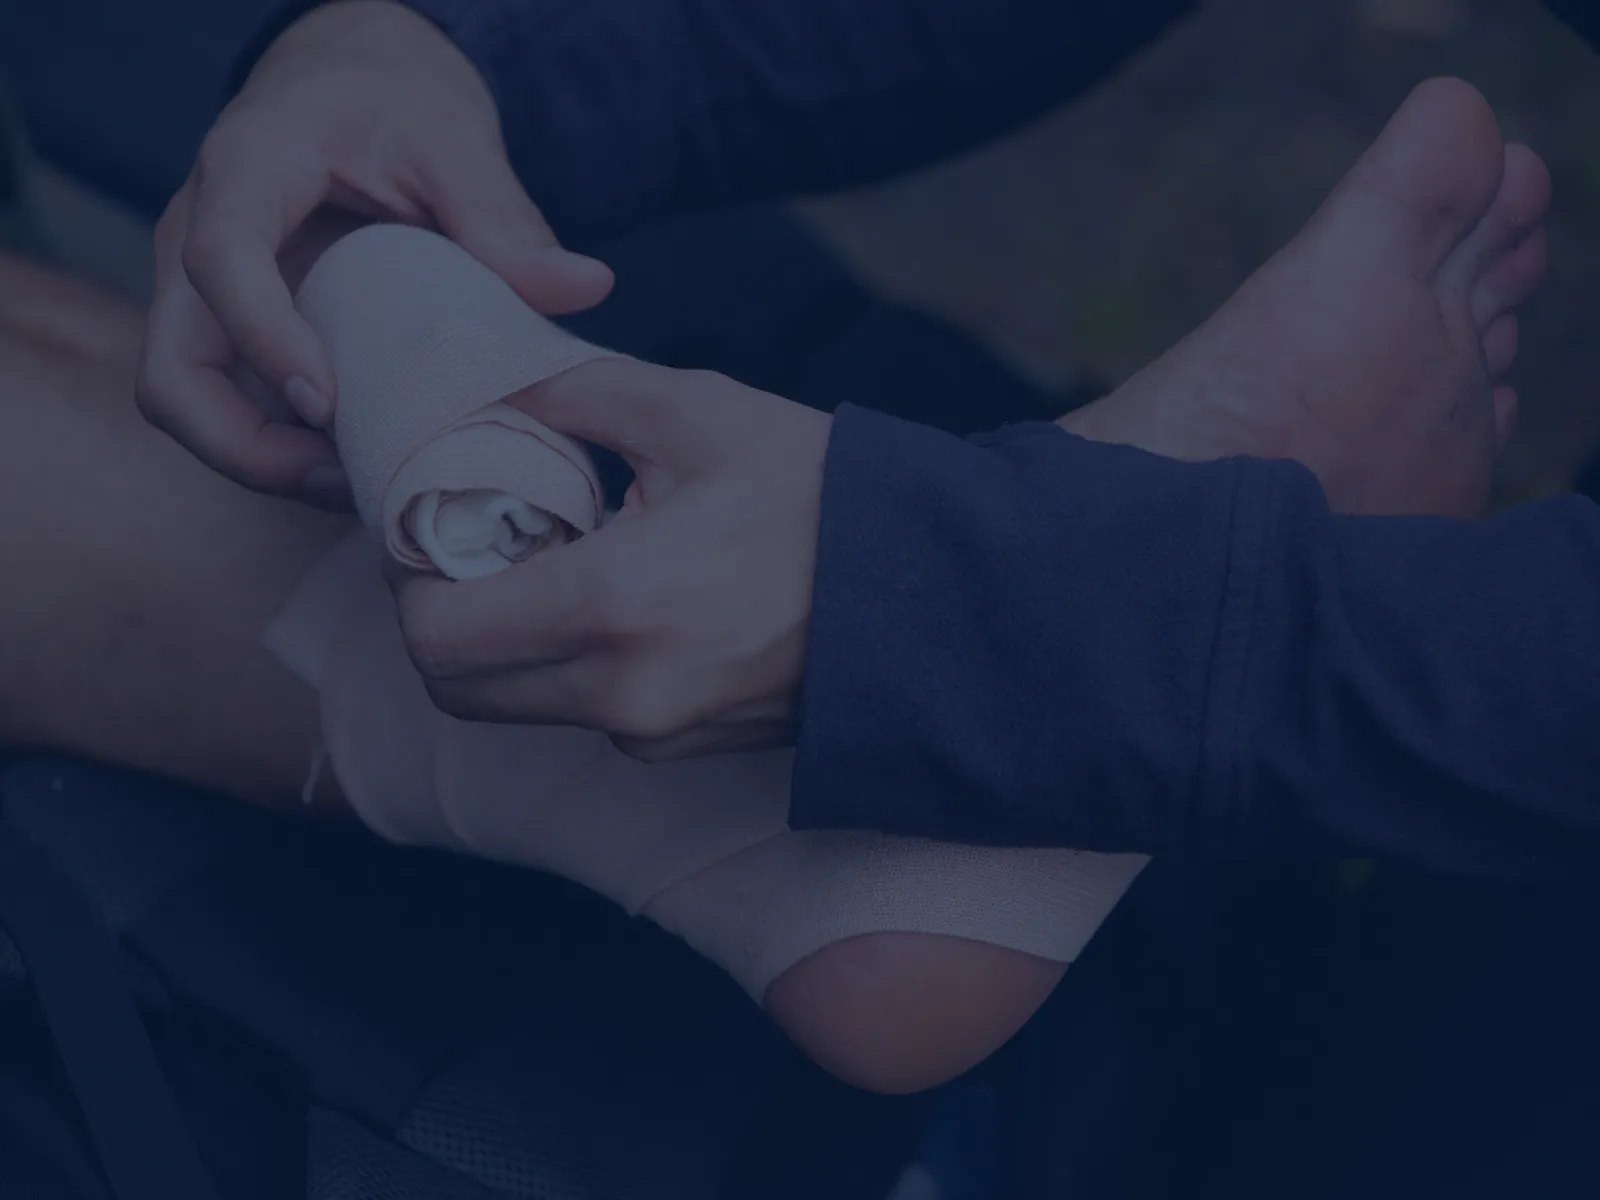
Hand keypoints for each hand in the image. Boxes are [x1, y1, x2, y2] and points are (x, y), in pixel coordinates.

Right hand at [136, 0, 612, 506]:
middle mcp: (198, 234)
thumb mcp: (454, 139)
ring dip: (265, 462)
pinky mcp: (230, 328)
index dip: (265, 341)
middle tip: (347, 476)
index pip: (221, 261)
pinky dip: (283, 449)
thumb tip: (586, 288)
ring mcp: (204, 291)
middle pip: (171, 370)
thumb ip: (505, 217)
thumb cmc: (394, 98)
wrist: (352, 80)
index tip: (329, 405)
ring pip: (189, 403)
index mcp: (248, 168)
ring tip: (363, 483)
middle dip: (244, 446)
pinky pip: (232, 406)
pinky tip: (362, 462)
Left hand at [389, 359, 831, 761]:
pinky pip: (586, 713)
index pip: (434, 635)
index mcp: (611, 605)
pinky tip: (623, 601)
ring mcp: (653, 735)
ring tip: (559, 562)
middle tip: (478, 548)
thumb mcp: (696, 411)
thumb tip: (490, 388)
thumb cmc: (818, 493)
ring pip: (518, 704)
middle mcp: (620, 694)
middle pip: (456, 688)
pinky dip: (573, 665)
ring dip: (510, 643)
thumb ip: (572, 390)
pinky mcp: (681, 749)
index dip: (409, 581)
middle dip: (444, 619)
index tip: (432, 527)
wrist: (928, 591)